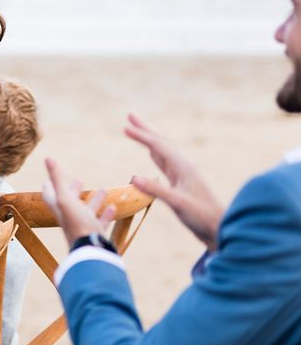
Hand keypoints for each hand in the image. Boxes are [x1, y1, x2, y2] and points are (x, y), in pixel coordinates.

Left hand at [43, 158, 116, 246]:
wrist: (91, 250)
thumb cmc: (76, 224)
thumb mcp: (65, 198)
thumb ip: (58, 178)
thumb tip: (47, 157)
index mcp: (59, 208)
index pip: (50, 195)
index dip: (48, 186)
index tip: (47, 179)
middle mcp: (69, 217)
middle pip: (69, 202)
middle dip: (73, 190)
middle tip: (78, 181)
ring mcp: (83, 226)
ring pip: (88, 211)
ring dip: (94, 200)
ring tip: (102, 190)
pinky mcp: (96, 234)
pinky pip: (101, 222)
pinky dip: (107, 214)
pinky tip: (113, 206)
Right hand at [124, 113, 221, 249]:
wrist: (219, 229)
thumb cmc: (202, 217)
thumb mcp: (179, 204)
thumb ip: (157, 190)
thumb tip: (134, 178)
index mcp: (183, 168)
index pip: (158, 146)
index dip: (141, 136)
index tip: (125, 127)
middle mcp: (183, 167)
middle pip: (161, 142)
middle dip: (145, 129)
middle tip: (130, 115)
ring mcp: (182, 174)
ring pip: (162, 151)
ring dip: (149, 139)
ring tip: (137, 129)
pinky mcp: (180, 184)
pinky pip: (164, 163)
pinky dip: (155, 154)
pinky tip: (151, 152)